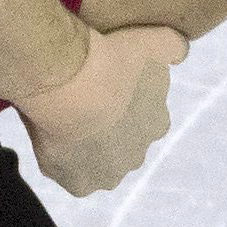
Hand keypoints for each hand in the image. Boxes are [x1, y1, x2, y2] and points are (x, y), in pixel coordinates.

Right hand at [11, 22, 186, 195]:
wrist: (73, 87)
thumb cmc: (111, 60)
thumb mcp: (154, 41)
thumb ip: (172, 45)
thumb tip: (179, 53)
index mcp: (157, 123)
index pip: (143, 118)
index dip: (121, 103)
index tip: (101, 86)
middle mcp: (137, 156)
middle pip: (120, 146)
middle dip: (104, 131)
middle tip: (78, 103)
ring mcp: (108, 175)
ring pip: (94, 163)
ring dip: (81, 149)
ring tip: (59, 121)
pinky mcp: (79, 185)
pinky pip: (66, 173)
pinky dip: (56, 159)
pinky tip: (47, 136)